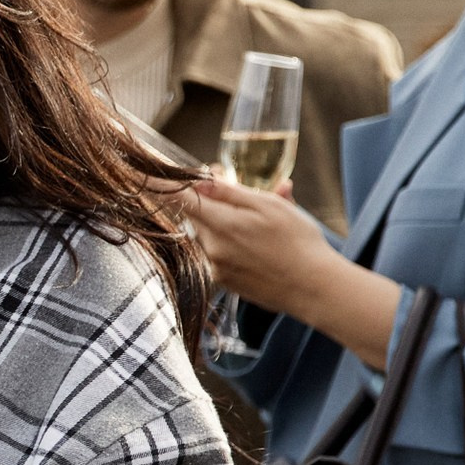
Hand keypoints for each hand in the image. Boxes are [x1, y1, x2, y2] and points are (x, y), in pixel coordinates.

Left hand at [176, 176, 338, 317]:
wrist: (313, 288)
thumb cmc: (298, 242)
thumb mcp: (269, 206)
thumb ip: (230, 193)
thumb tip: (201, 179)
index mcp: (222, 224)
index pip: (179, 200)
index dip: (163, 185)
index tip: (150, 176)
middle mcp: (211, 248)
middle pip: (193, 215)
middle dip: (205, 200)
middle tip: (228, 186)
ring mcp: (214, 267)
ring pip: (205, 234)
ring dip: (219, 221)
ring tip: (254, 222)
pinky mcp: (222, 281)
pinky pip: (214, 253)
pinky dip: (226, 241)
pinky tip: (254, 243)